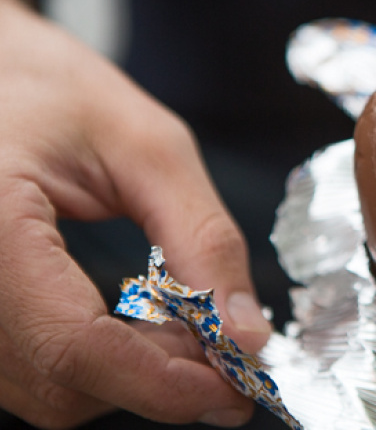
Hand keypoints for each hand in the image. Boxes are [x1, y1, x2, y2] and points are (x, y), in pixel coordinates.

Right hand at [0, 0, 271, 427]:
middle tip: (229, 348)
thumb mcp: (148, 147)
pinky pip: (31, 367)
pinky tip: (143, 328)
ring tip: (190, 329)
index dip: (164, 383)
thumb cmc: (50, 87)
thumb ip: (202, 238)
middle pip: (60, 382)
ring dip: (132, 374)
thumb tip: (246, 332)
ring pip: (44, 387)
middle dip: (160, 379)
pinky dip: (98, 362)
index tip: (238, 386)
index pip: (71, 347)